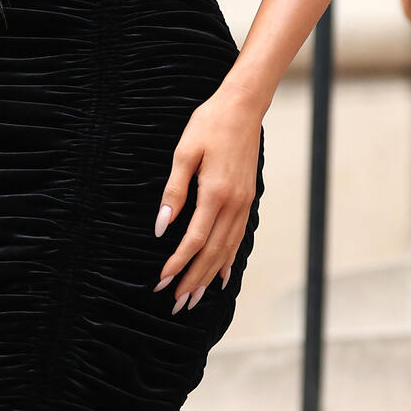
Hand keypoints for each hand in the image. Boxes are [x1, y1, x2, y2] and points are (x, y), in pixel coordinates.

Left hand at [155, 88, 261, 310]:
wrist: (243, 107)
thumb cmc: (209, 125)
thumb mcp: (183, 154)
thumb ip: (173, 193)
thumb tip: (162, 227)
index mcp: (215, 193)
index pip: (194, 239)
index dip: (178, 263)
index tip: (162, 280)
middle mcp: (234, 204)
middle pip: (212, 252)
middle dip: (194, 279)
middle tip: (177, 303)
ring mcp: (244, 203)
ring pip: (227, 249)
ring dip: (210, 275)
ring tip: (196, 297)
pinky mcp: (248, 200)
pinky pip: (239, 237)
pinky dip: (229, 259)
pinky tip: (223, 276)